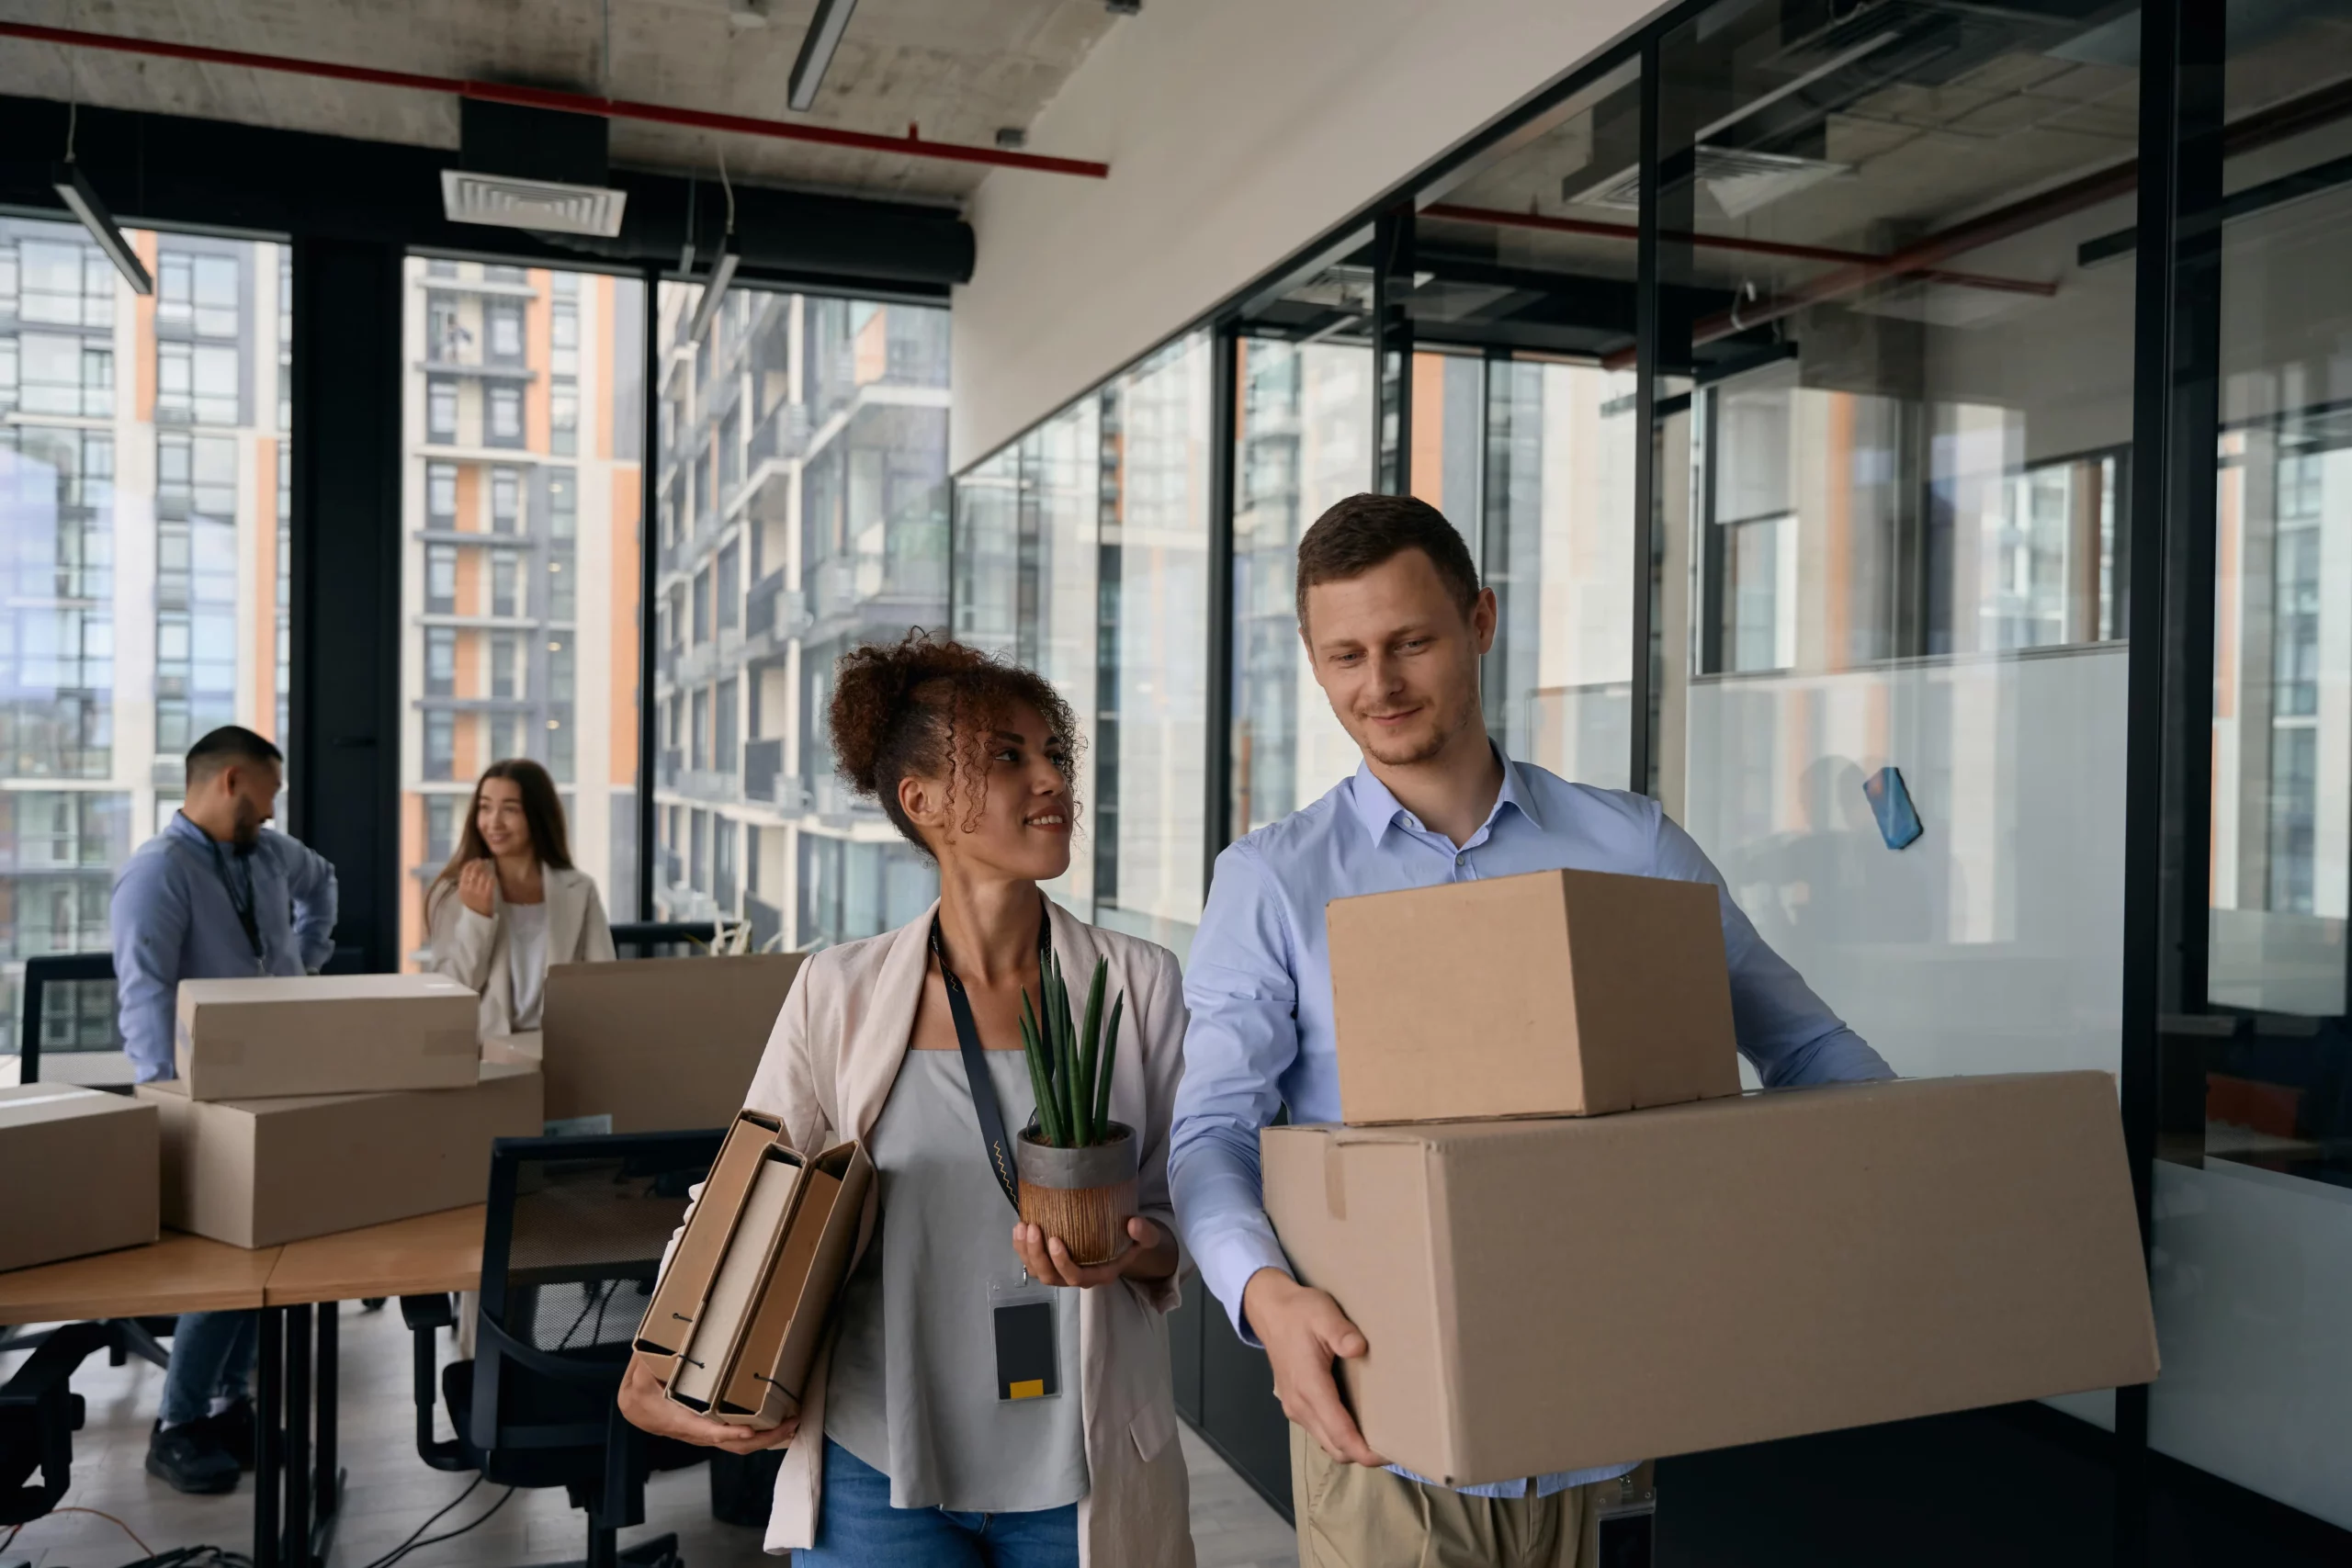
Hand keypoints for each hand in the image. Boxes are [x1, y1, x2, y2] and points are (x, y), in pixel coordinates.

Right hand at [458, 860, 495, 917]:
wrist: (477, 919)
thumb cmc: (471, 905)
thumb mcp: (464, 894)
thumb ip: (465, 883)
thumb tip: (470, 869)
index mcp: (461, 888)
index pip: (464, 871)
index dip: (471, 863)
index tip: (475, 860)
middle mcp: (469, 888)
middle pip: (474, 871)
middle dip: (479, 864)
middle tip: (484, 861)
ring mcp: (478, 892)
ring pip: (483, 875)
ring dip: (486, 869)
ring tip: (489, 866)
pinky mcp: (487, 895)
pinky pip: (490, 882)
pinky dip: (492, 877)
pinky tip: (493, 875)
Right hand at [617, 1356, 797, 1454]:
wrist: (637, 1409)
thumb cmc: (640, 1392)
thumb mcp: (640, 1374)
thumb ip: (651, 1359)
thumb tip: (668, 1343)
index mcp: (680, 1420)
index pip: (707, 1431)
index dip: (727, 1433)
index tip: (748, 1431)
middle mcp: (698, 1432)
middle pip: (733, 1444)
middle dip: (764, 1438)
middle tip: (790, 1423)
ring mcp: (707, 1434)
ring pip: (739, 1445)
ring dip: (767, 1438)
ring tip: (793, 1423)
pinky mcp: (713, 1431)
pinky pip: (739, 1438)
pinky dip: (760, 1434)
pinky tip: (778, 1422)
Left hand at [1011, 1217, 1176, 1288]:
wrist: (1125, 1243)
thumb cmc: (1133, 1240)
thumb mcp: (1146, 1238)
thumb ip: (1144, 1233)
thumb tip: (1134, 1223)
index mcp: (1099, 1274)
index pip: (1077, 1277)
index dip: (1062, 1262)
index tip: (1054, 1239)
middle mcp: (1079, 1277)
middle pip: (1051, 1277)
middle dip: (1038, 1255)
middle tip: (1033, 1228)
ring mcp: (1063, 1271)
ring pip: (1038, 1272)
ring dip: (1025, 1252)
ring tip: (1022, 1227)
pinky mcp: (1052, 1262)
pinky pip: (1032, 1262)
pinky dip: (1022, 1248)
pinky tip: (1019, 1229)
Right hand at [1244, 1266, 1383, 1466]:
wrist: (1270, 1311)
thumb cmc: (1299, 1312)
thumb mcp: (1323, 1314)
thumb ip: (1341, 1332)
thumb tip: (1359, 1349)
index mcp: (1309, 1387)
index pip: (1340, 1434)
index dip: (1365, 1451)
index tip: (1391, 1454)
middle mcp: (1299, 1405)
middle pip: (1335, 1447)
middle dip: (1363, 1454)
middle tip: (1394, 1445)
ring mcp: (1294, 1408)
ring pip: (1327, 1442)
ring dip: (1351, 1446)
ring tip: (1380, 1436)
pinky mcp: (1294, 1405)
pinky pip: (1320, 1432)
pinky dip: (1339, 1437)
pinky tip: (1357, 1422)